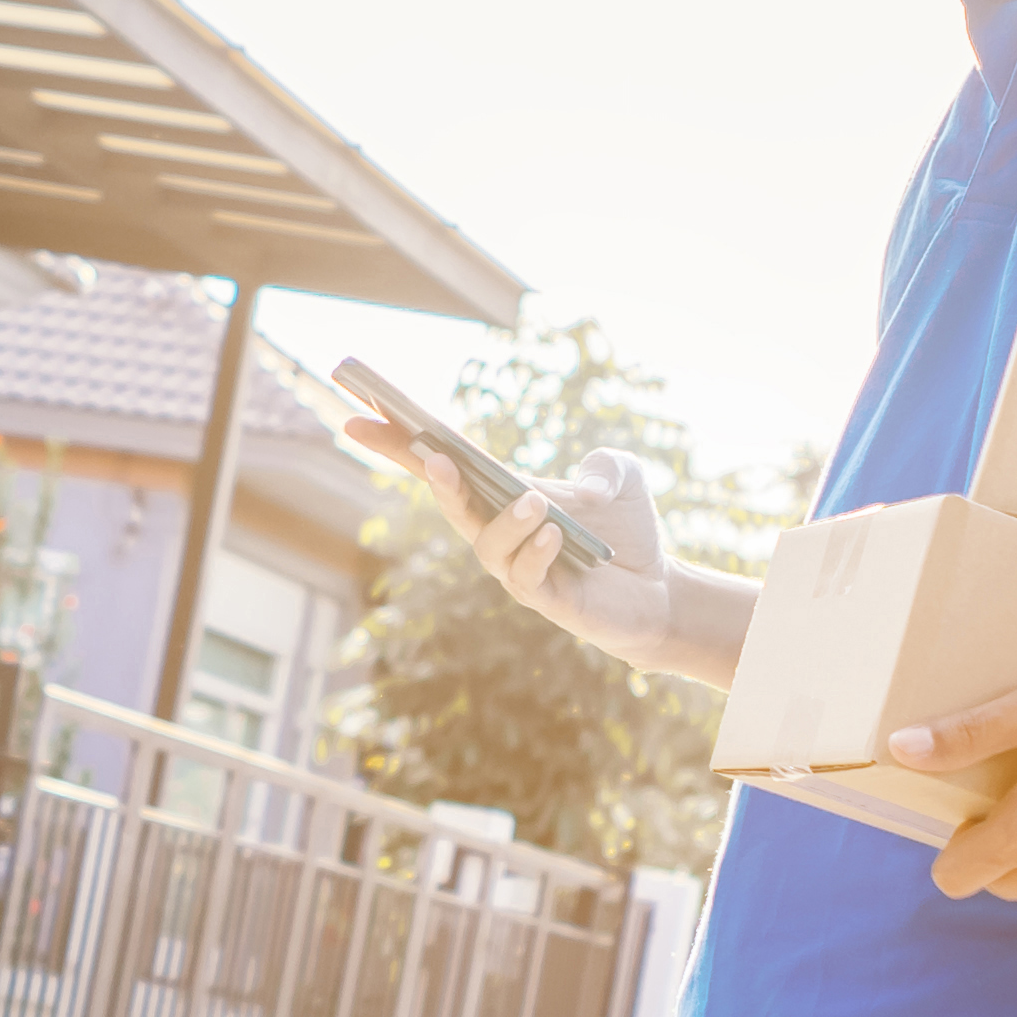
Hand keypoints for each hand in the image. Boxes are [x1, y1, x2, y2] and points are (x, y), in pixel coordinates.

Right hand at [345, 423, 683, 666]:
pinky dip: (536, 553)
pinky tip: (555, 536)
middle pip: (450, 503)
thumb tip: (585, 489)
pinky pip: (526, 578)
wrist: (657, 593)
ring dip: (506, 521)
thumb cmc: (626, 533)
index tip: (359, 416)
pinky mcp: (546, 600)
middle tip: (433, 456)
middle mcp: (499, 533)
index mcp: (503, 495)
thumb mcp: (623, 477)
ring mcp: (517, 569)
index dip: (398, 444)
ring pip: (486, 546)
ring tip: (535, 502)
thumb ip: (605, 464)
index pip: (444, 466)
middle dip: (436, 481)